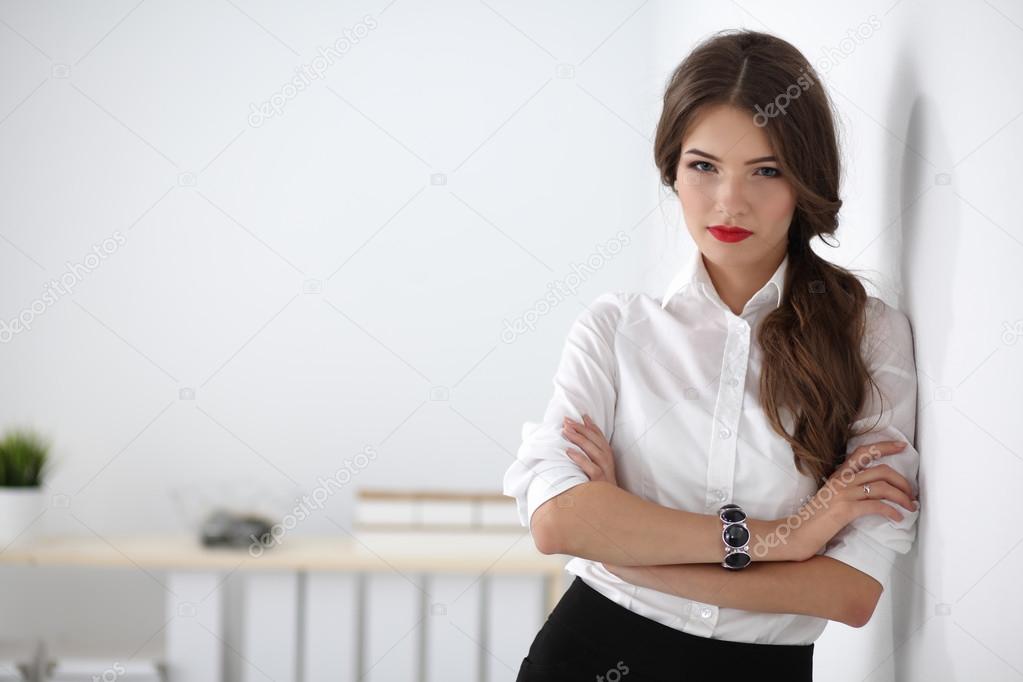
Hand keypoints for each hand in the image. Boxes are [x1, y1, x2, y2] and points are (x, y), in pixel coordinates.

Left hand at [562, 414, 617, 487]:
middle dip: (581, 428)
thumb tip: (573, 443)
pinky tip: (568, 451)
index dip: (590, 425)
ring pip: (593, 450)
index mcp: (607, 455)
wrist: (611, 506)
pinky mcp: (600, 481)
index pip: (599, 436)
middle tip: (567, 420)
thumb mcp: (597, 467)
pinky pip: (590, 467)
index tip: (580, 415)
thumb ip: (589, 454)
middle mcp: (608, 460)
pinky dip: (579, 458)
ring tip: (566, 431)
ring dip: (579, 439)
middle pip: (595, 440)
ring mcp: (605, 470)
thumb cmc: (601, 485)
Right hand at [779, 440, 918, 560]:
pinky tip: (898, 518)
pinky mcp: (846, 509)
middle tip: (912, 493)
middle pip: (880, 470)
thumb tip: (872, 490)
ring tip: (910, 507)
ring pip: (882, 487)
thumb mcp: (831, 497)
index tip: (901, 446)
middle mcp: (841, 480)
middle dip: (902, 480)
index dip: (884, 446)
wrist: (799, 532)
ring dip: (902, 497)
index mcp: (838, 475)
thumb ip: (848, 489)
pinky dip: (892, 512)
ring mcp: (843, 494)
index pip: (863, 452)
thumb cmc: (816, 519)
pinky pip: (876, 506)